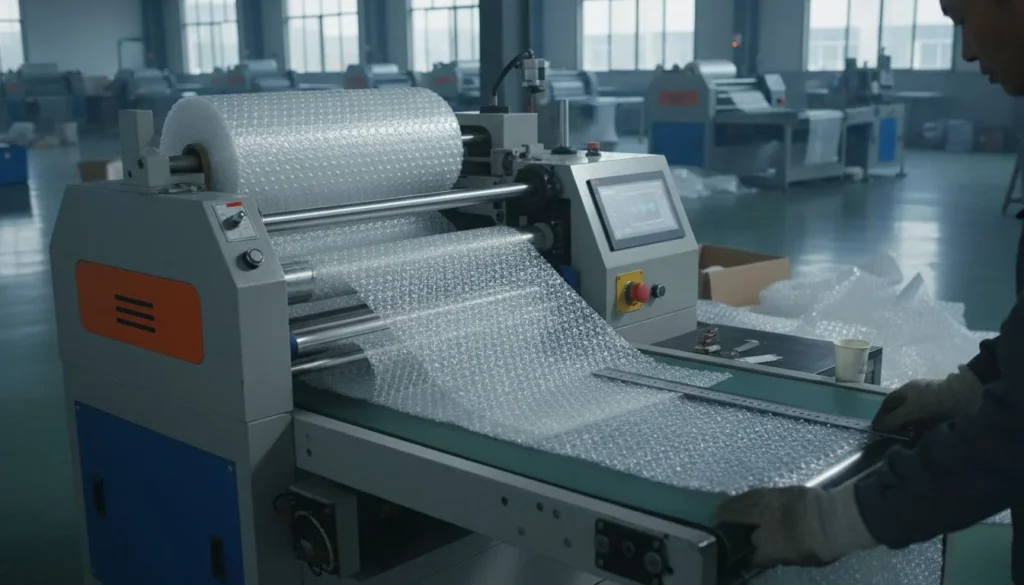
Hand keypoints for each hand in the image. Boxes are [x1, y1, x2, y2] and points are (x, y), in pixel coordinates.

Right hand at [716, 484, 875, 567]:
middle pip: (746, 530)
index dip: (749, 558)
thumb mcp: (805, 560)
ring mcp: (770, 508)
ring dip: (729, 510)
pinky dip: (742, 497)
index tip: (744, 559)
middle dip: (734, 531)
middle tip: (721, 529)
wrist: (838, 518)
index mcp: (774, 549)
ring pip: (743, 508)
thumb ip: (784, 558)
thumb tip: (770, 557)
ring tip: (719, 511)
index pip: (755, 556)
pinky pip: (754, 494)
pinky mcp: (776, 492)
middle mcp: (767, 528)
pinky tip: (736, 498)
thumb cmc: (826, 545)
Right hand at [872, 366, 982, 433]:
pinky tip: (923, 436)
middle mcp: (917, 393)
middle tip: (892, 437)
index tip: (878, 429)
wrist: (966, 396)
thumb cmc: (933, 400)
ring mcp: (931, 400)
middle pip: (901, 408)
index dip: (881, 414)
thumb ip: (893, 419)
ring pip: (914, 415)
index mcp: (906, 389)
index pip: (888, 402)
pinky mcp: (943, 408)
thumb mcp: (910, 410)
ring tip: (907, 439)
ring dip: (910, 426)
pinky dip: (923, 427)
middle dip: (896, 422)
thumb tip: (876, 427)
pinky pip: (927, 420)